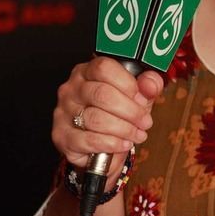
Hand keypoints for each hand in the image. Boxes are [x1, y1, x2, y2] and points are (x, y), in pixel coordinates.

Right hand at [53, 57, 164, 180]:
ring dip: (124, 129)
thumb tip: (151, 84)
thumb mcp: (136, 97)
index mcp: (87, 72)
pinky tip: (123, 144)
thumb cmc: (117, 115)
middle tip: (145, 122)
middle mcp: (72, 89)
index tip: (141, 97)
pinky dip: (111, 143)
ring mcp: (64, 112)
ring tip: (137, 135)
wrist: (100, 147)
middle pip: (102, 94)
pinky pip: (89, 140)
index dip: (127, 83)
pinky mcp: (62, 136)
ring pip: (97, 118)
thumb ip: (147, 86)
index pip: (104, 68)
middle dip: (131, 111)